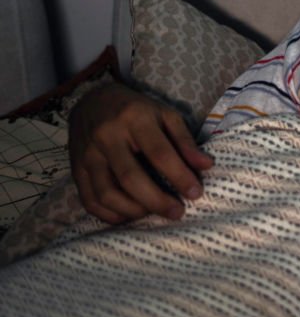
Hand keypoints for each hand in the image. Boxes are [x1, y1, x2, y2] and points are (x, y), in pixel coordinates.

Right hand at [68, 83, 212, 222]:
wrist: (92, 100)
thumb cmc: (137, 110)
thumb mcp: (165, 115)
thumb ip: (185, 141)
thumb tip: (206, 166)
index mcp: (135, 119)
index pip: (159, 153)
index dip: (179, 176)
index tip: (196, 193)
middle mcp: (107, 136)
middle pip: (130, 178)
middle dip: (156, 201)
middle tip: (177, 212)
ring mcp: (87, 154)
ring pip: (106, 193)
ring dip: (133, 210)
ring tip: (153, 213)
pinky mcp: (75, 168)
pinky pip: (89, 199)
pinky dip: (109, 214)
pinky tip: (128, 216)